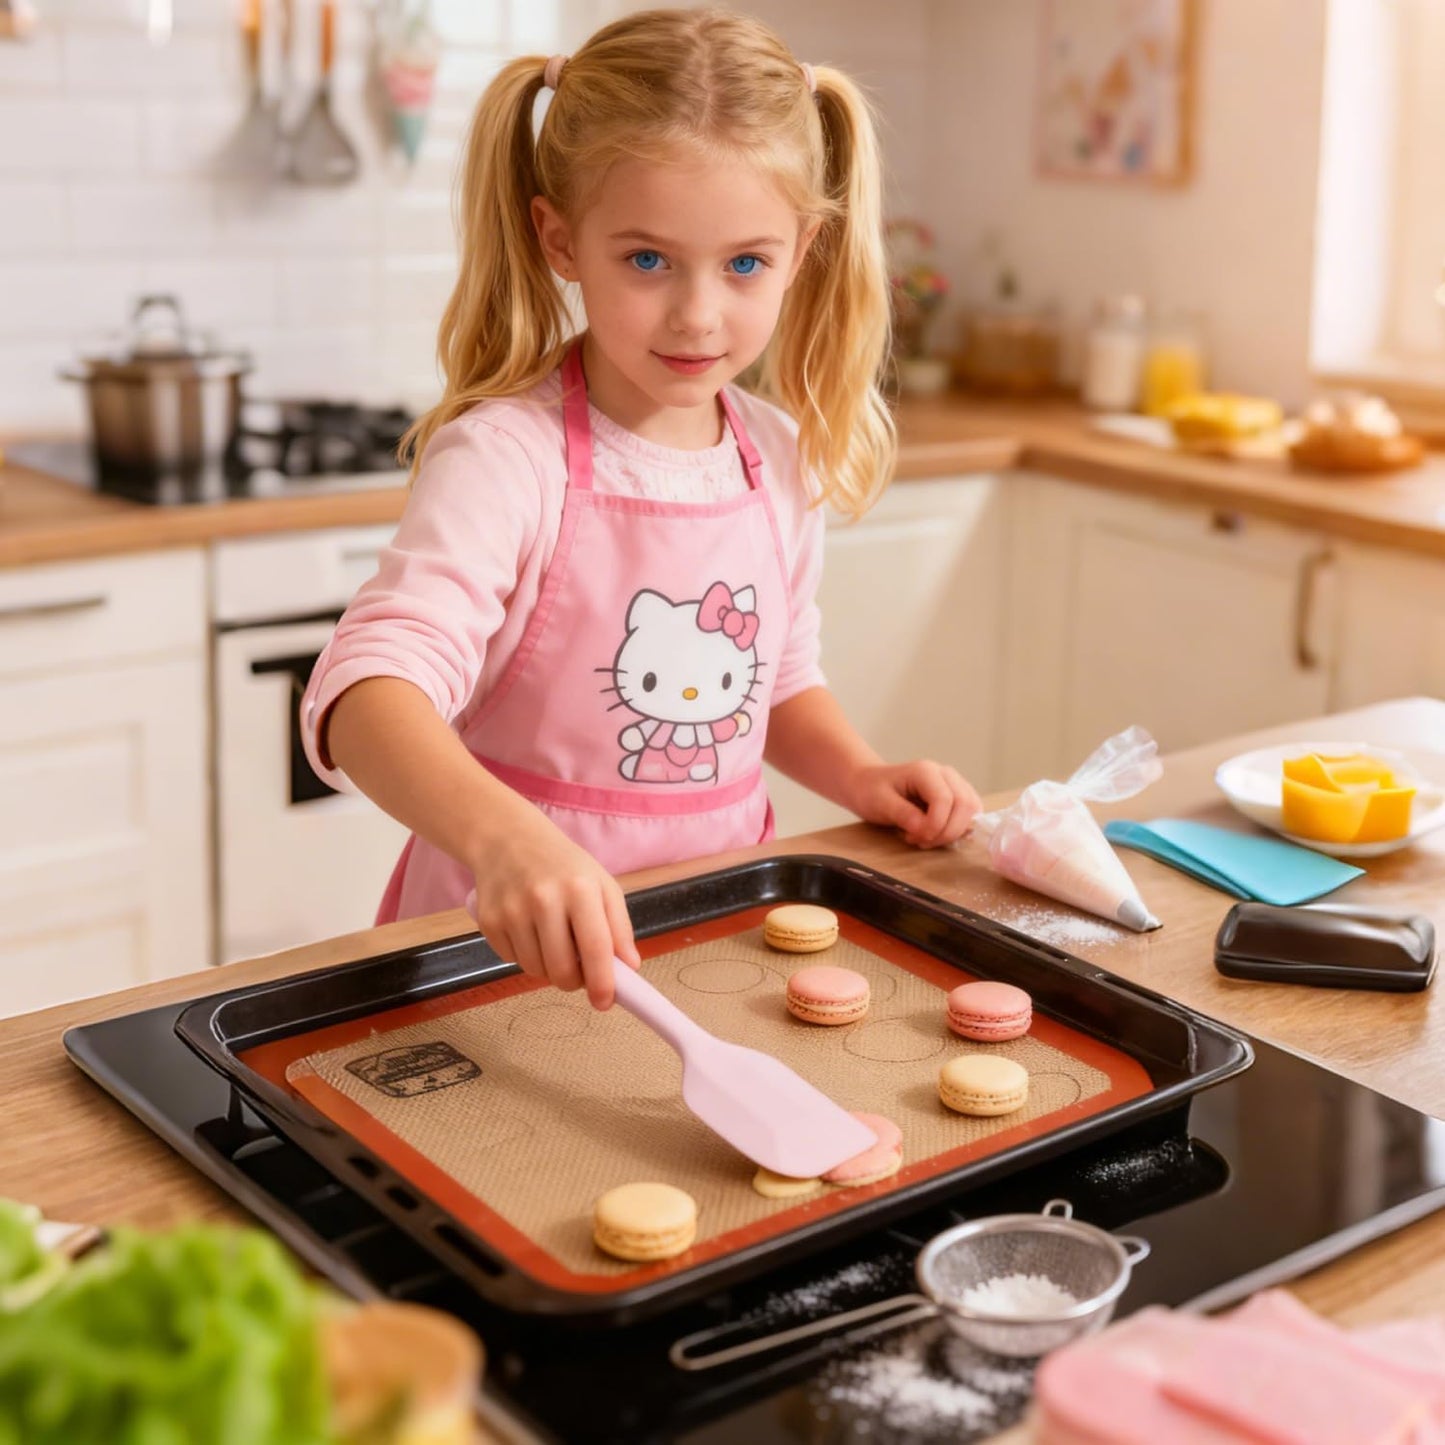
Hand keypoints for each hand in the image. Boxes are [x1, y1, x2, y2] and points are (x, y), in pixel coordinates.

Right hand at [467, 809, 640, 1009]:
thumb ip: (619, 927)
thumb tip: (629, 968)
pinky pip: (513, 961)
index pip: (595, 948)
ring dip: (549, 969)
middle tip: (579, 970)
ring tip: (554, 942)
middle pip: (561, 970)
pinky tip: (530, 932)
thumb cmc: (563, 866)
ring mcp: (512, 911)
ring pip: (536, 971)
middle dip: (574, 981)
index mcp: (580, 889)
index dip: (603, 983)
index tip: (605, 1002)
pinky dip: (526, 957)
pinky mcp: (488, 921)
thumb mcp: (601, 885)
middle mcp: (544, 899)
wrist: (507, 840)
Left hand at [847, 759, 981, 847]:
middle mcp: (945, 774)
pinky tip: (934, 835)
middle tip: (920, 841)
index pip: (945, 799)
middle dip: (946, 832)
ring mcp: (954, 784)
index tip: (914, 838)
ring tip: (925, 838)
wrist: (869, 785)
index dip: (935, 825)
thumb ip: (904, 815)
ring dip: (952, 833)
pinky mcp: (957, 797)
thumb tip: (926, 829)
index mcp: (926, 771)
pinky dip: (956, 831)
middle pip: (966, 805)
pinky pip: (969, 816)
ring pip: (972, 811)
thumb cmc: (872, 791)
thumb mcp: (880, 803)